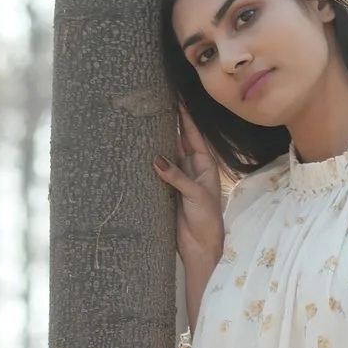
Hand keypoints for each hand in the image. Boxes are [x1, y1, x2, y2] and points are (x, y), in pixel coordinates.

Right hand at [153, 109, 224, 275]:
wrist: (201, 247)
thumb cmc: (207, 220)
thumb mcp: (195, 195)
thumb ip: (177, 177)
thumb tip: (156, 159)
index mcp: (205, 166)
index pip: (193, 136)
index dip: (186, 118)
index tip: (176, 100)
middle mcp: (192, 170)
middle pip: (179, 142)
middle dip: (169, 126)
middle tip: (155, 108)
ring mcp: (179, 180)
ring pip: (167, 156)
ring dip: (158, 143)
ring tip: (144, 124)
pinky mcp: (168, 192)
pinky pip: (158, 173)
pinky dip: (150, 163)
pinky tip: (140, 152)